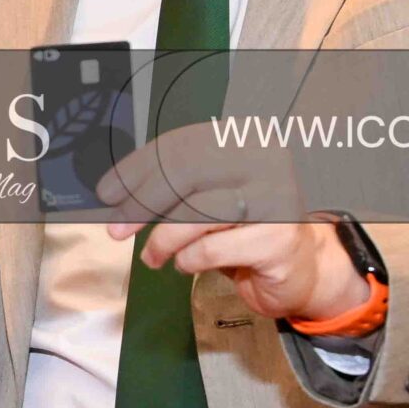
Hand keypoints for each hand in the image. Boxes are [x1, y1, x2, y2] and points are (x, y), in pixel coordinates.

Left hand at [95, 133, 367, 323]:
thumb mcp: (207, 200)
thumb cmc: (244, 230)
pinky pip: (214, 247)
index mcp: (244, 140)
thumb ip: (170, 188)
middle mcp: (264, 161)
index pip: (181, 145)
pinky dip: (190, 259)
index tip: (107, 193)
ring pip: (199, 212)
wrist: (302, 267)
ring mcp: (277, 198)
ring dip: (164, 239)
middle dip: (143, 202)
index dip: (138, 168)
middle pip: (188, 173)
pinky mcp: (280, 239)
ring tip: (152, 257)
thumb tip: (113, 192)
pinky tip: (185, 264)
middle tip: (116, 229)